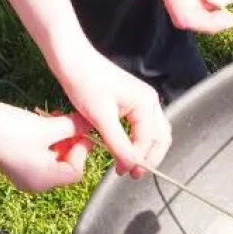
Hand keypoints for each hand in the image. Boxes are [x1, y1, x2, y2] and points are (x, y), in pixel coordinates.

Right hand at [0, 95, 90, 191]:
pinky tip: (42, 121)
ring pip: (52, 158)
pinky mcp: (15, 163)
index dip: (82, 150)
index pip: (76, 171)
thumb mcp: (46, 127)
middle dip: (70, 142)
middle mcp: (34, 183)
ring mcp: (23, 174)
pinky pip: (38, 155)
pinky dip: (45, 140)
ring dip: (58, 138)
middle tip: (70, 121)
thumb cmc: (9, 127)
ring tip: (55, 117)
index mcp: (43, 180)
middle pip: (65, 165)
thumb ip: (73, 127)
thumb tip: (91, 124)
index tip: (81, 130)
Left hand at [50, 49, 171, 175]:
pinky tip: (124, 148)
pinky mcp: (132, 100)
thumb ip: (118, 143)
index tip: (123, 173)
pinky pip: (143, 125)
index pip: (148, 140)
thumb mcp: (100, 117)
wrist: (72, 59)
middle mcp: (150, 101)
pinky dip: (137, 140)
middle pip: (160, 137)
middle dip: (149, 157)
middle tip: (132, 174)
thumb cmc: (85, 83)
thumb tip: (131, 165)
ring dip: (144, 149)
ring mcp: (143, 100)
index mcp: (146, 103)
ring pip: (154, 132)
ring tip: (129, 165)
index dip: (138, 160)